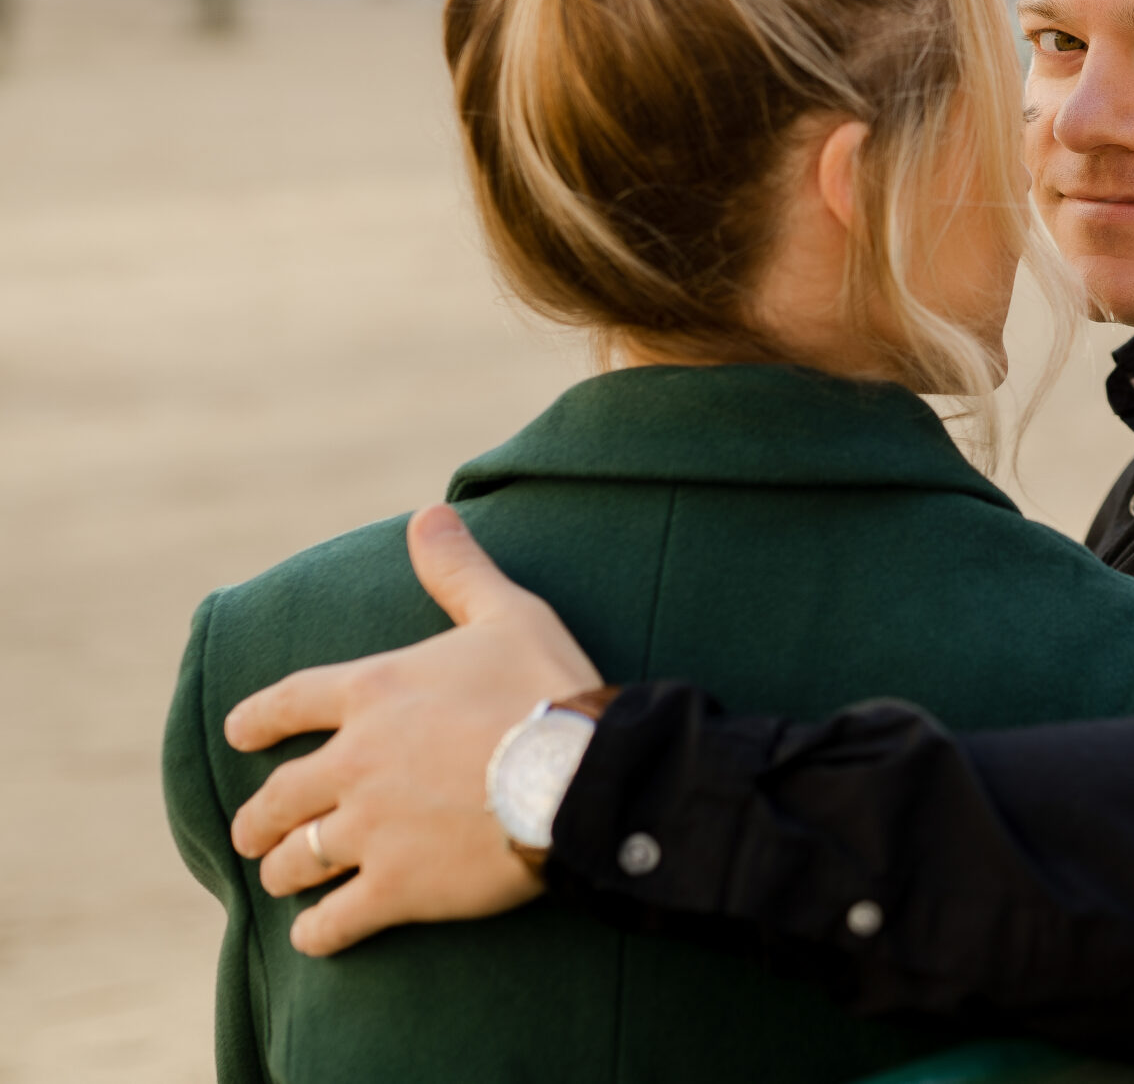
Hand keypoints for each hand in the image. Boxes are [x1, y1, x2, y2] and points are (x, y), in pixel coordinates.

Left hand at [224, 504, 604, 956]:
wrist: (582, 776)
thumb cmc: (547, 688)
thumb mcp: (507, 613)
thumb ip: (459, 570)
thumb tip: (431, 514)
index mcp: (373, 694)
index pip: (287, 704)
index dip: (256, 719)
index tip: (237, 734)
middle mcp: (355, 763)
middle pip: (280, 795)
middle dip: (260, 816)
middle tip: (251, 829)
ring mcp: (370, 829)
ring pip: (299, 857)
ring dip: (285, 869)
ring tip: (283, 878)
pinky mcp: (396, 886)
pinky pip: (335, 921)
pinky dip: (320, 932)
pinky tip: (317, 935)